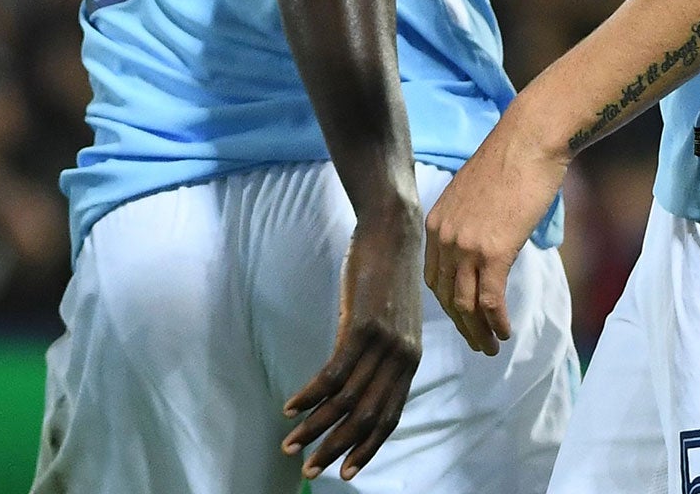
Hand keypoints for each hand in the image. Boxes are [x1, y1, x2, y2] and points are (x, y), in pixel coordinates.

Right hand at [283, 211, 423, 480]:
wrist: (393, 230)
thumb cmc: (386, 271)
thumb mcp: (390, 317)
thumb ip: (379, 350)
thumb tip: (354, 377)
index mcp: (409, 361)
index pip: (389, 417)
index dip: (368, 448)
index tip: (347, 472)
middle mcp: (401, 358)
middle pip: (367, 418)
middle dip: (336, 448)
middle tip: (309, 469)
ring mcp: (382, 344)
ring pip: (346, 401)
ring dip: (315, 427)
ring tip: (290, 444)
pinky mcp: (361, 326)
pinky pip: (333, 374)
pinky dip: (310, 396)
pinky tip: (291, 407)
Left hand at [423, 116, 565, 355]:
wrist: (528, 141)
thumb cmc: (510, 162)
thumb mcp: (474, 195)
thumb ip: (470, 223)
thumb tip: (484, 245)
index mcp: (436, 222)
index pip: (433, 276)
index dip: (448, 303)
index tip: (463, 318)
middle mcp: (444, 236)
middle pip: (445, 296)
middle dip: (461, 325)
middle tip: (477, 344)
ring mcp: (466, 246)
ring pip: (465, 305)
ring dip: (478, 332)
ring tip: (491, 347)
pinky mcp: (493, 252)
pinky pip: (490, 300)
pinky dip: (497, 323)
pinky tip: (505, 333)